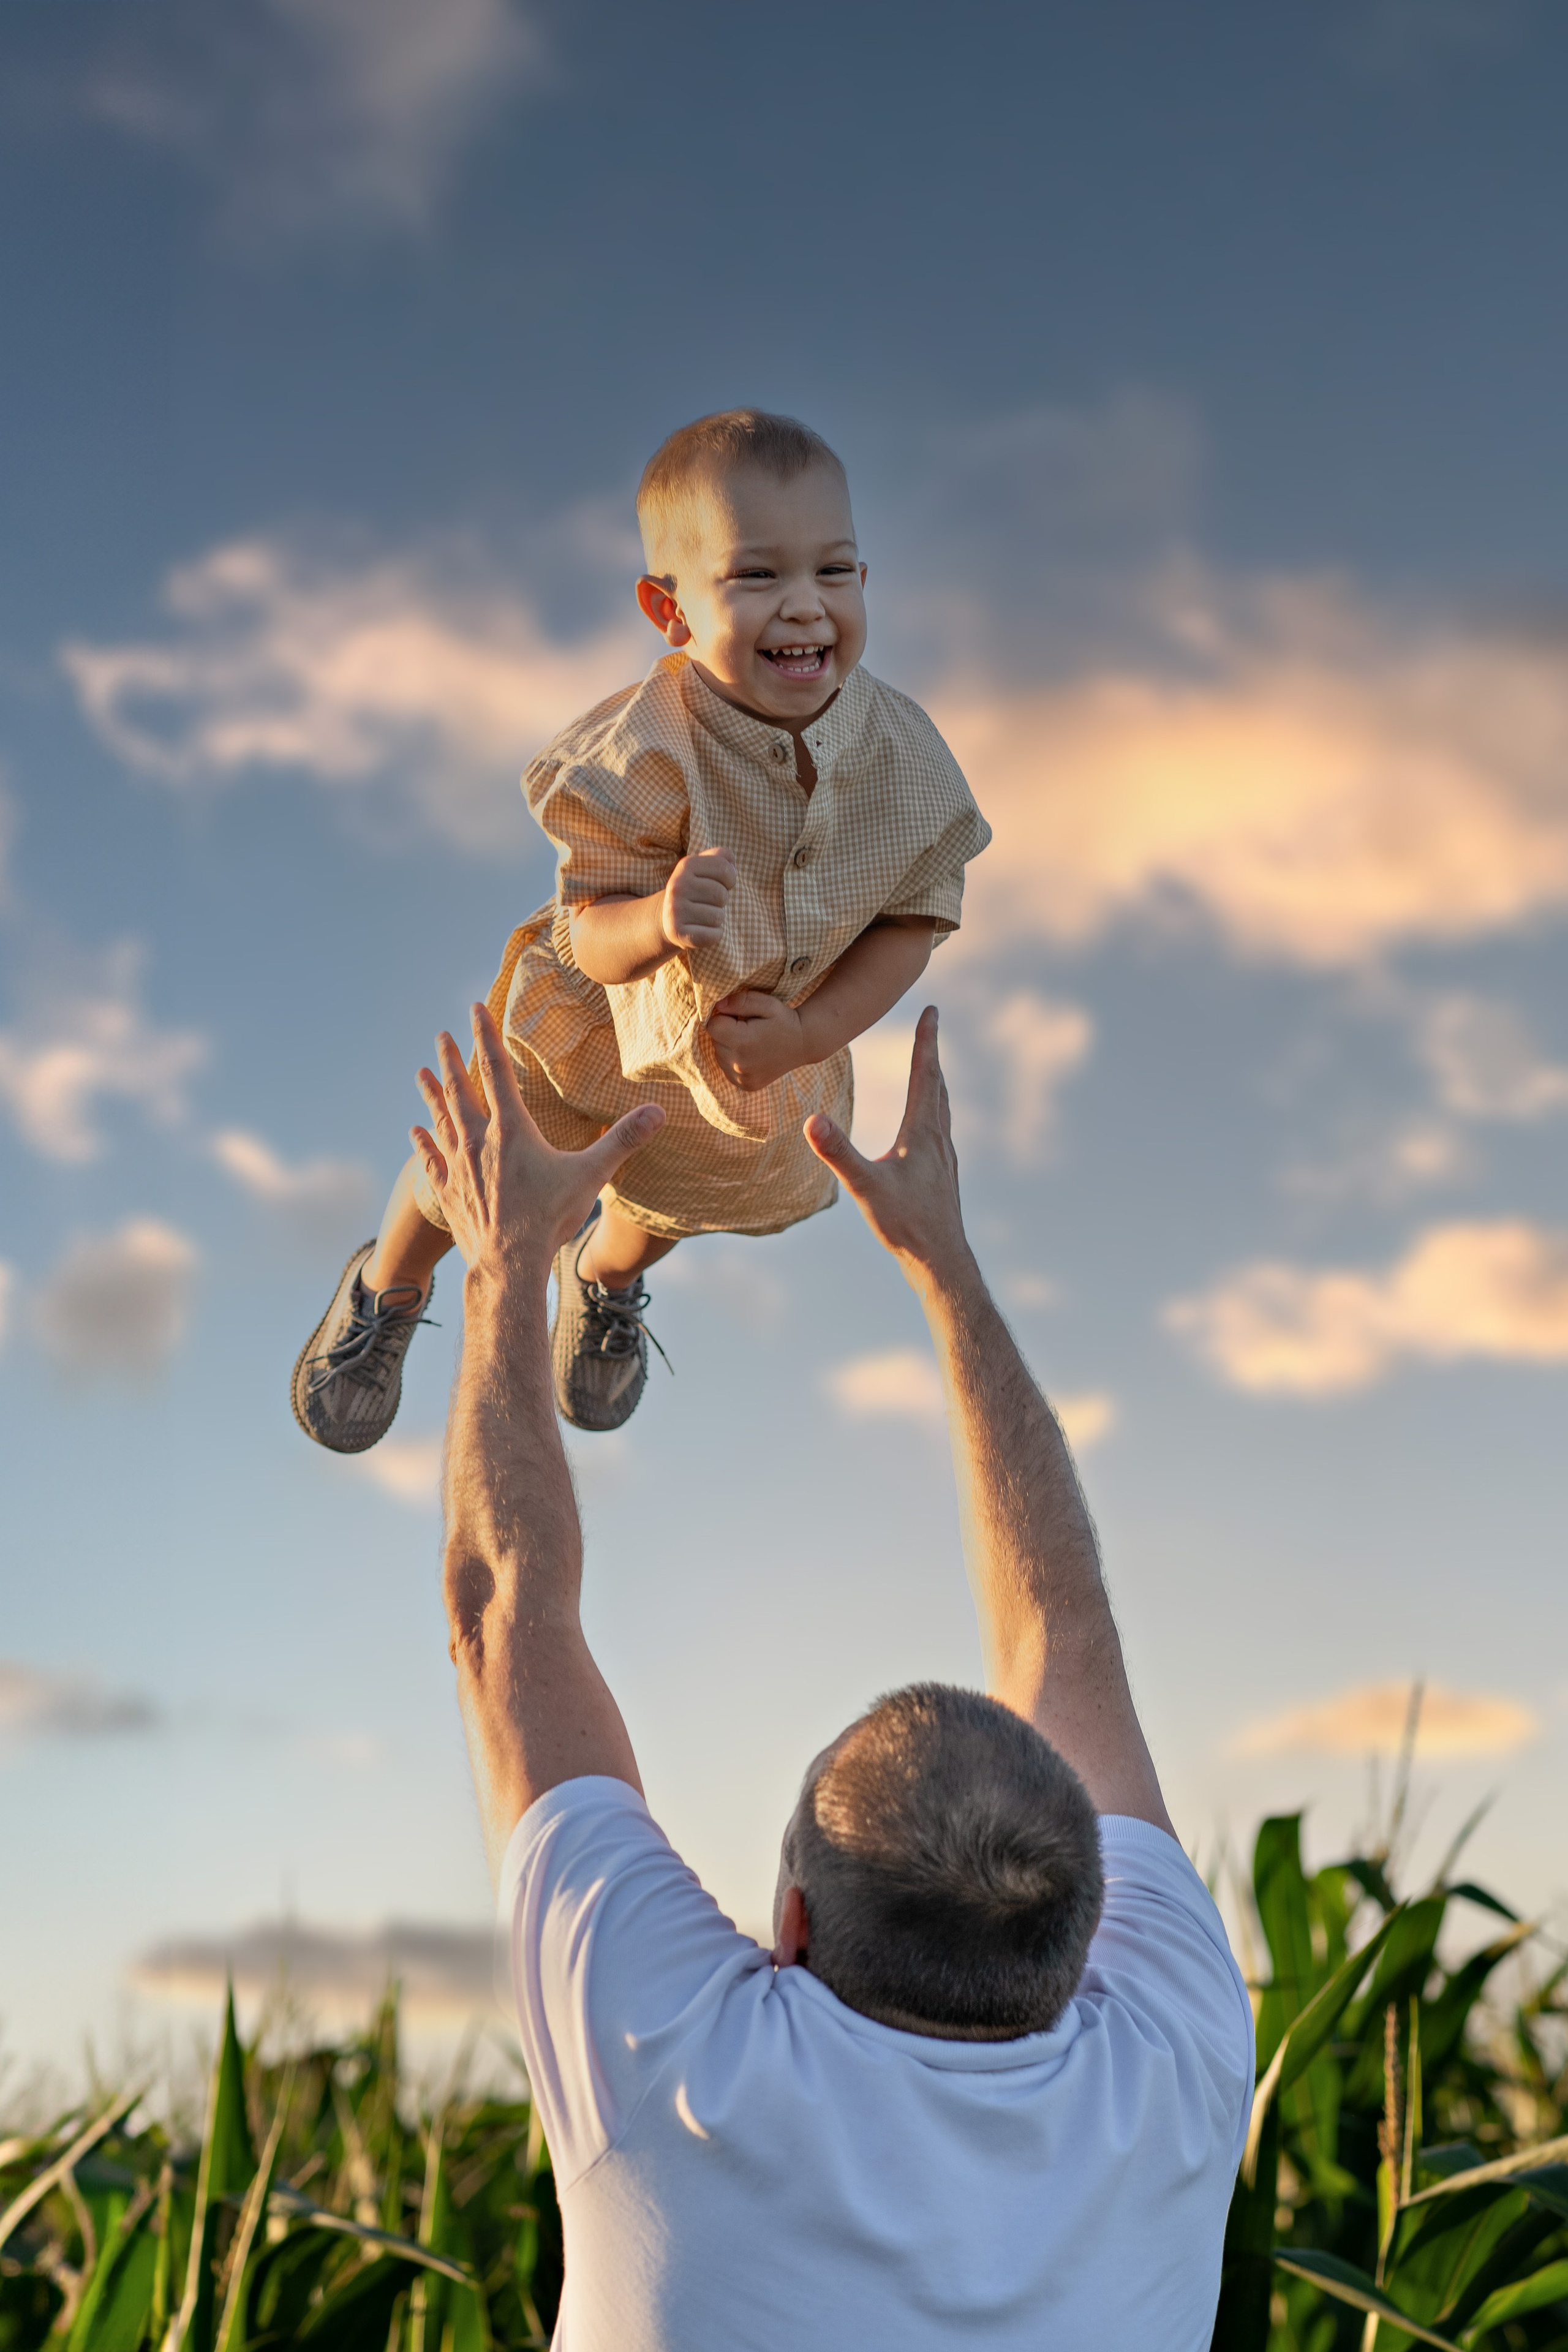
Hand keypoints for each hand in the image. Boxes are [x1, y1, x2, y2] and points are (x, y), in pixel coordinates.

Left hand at [411, 1003, 665, 1275]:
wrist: (508, 1263)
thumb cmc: (550, 1218)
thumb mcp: (591, 1175)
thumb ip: (622, 1140)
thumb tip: (658, 1112)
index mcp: (511, 1129)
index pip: (496, 1070)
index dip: (486, 1036)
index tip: (474, 1009)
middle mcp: (478, 1141)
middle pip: (461, 1090)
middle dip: (452, 1059)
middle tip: (441, 1035)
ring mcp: (459, 1167)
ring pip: (441, 1120)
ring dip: (431, 1094)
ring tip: (420, 1073)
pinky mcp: (449, 1192)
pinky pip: (432, 1160)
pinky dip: (423, 1144)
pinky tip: (414, 1132)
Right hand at [662, 847, 736, 951]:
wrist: (667, 917)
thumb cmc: (695, 890)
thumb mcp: (704, 867)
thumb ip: (721, 857)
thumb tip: (732, 867)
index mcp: (686, 865)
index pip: (725, 869)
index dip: (729, 879)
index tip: (719, 883)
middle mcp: (677, 886)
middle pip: (721, 895)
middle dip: (721, 901)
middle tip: (707, 903)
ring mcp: (675, 910)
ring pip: (718, 916)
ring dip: (717, 919)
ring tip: (703, 916)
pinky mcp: (677, 932)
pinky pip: (714, 935)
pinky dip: (714, 934)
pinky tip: (702, 929)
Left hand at [706, 989, 807, 1090]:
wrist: (804, 1044)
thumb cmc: (784, 1020)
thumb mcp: (766, 1003)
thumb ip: (740, 1001)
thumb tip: (717, 1006)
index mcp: (742, 1042)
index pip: (712, 1026)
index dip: (724, 1018)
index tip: (740, 1018)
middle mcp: (740, 1064)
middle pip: (715, 1042)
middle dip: (726, 1033)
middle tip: (748, 1029)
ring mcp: (742, 1078)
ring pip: (719, 1056)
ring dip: (729, 1047)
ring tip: (751, 1042)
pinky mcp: (745, 1085)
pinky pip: (727, 1069)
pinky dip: (734, 1061)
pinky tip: (751, 1055)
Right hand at [803, 1007, 971, 1284]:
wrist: (941, 1261)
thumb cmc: (906, 1225)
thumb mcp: (866, 1188)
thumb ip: (839, 1152)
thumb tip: (812, 1120)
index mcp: (923, 1133)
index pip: (925, 1075)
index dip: (926, 1041)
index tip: (932, 1011)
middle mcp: (939, 1139)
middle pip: (937, 1084)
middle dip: (931, 1052)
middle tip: (931, 1023)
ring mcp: (945, 1156)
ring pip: (942, 1107)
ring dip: (935, 1080)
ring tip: (931, 1065)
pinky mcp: (944, 1173)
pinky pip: (941, 1128)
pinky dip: (935, 1108)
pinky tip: (929, 1124)